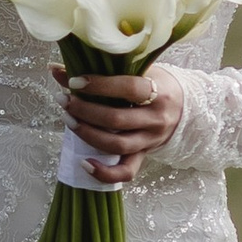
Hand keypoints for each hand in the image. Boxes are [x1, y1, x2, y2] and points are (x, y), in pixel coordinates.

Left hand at [58, 61, 182, 183]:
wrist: (185, 106)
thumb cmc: (155, 83)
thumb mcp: (138, 70)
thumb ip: (103, 69)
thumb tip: (56, 69)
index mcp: (159, 91)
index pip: (128, 88)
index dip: (99, 86)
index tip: (74, 81)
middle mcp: (156, 118)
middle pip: (117, 119)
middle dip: (85, 110)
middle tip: (64, 100)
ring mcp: (150, 139)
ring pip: (117, 145)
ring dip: (88, 134)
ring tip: (68, 120)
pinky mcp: (144, 154)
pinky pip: (126, 171)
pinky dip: (104, 172)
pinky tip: (84, 163)